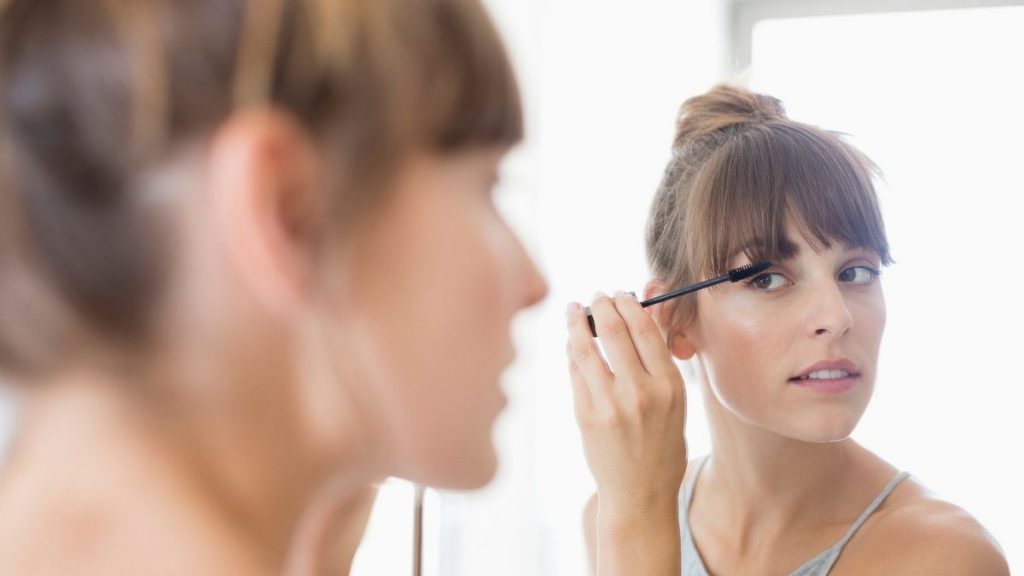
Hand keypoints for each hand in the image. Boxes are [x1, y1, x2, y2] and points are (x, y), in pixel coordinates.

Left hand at [566, 292, 686, 510]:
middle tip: (596, 296)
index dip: (629, 305)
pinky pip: (575, 372)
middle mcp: (640, 392)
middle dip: (602, 305)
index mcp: (669, 386)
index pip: (645, 329)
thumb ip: (658, 365)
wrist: (639, 494)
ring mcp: (609, 404)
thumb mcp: (675, 404)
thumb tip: (640, 319)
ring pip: (586, 347)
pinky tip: (571, 342)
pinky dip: (571, 351)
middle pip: (614, 330)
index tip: (620, 295)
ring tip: (573, 310)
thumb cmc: (661, 448)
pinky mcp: (585, 415)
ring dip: (577, 322)